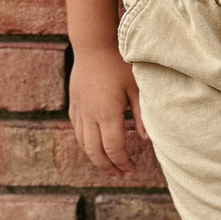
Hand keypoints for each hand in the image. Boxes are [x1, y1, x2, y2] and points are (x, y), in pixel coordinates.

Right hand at [68, 47, 147, 174]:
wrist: (93, 45)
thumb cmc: (120, 63)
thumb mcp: (138, 87)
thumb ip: (142, 115)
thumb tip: (147, 139)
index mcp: (107, 113)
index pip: (114, 148)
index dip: (122, 162)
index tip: (132, 169)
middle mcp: (90, 115)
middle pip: (95, 152)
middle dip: (108, 167)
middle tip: (120, 174)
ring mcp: (79, 110)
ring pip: (83, 143)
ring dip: (96, 157)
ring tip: (109, 164)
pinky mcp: (74, 104)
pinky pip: (77, 130)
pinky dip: (86, 142)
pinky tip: (95, 144)